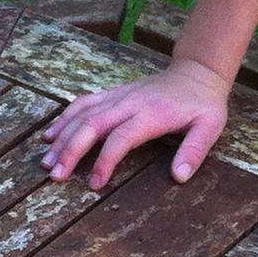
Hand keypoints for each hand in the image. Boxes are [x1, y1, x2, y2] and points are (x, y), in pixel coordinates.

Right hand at [40, 63, 233, 191]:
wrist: (196, 72)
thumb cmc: (203, 104)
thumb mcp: (210, 126)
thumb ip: (195, 150)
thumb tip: (180, 176)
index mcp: (151, 114)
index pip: (121, 138)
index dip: (105, 161)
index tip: (95, 184)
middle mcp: (129, 102)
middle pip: (92, 125)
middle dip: (71, 150)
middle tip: (56, 175)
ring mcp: (118, 96)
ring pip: (82, 114)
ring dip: (62, 137)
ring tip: (47, 161)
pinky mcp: (112, 93)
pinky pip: (83, 103)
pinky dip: (65, 118)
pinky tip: (51, 135)